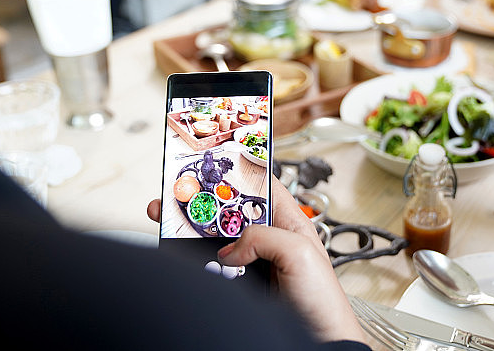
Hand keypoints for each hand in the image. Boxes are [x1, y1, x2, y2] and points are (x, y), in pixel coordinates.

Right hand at [146, 178, 365, 343]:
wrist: (318, 342)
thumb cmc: (323, 302)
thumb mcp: (301, 254)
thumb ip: (264, 237)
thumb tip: (230, 246)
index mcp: (290, 222)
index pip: (261, 185)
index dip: (239, 171)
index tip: (216, 161)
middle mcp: (269, 239)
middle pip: (230, 211)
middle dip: (204, 200)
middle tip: (179, 193)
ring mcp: (252, 262)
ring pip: (216, 239)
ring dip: (193, 231)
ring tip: (170, 220)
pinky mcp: (238, 284)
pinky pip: (211, 266)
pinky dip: (195, 261)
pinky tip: (182, 255)